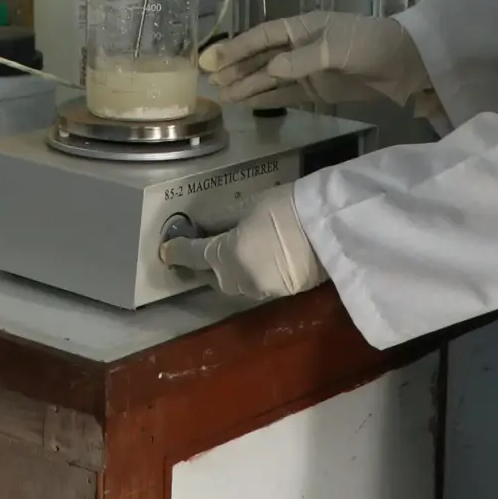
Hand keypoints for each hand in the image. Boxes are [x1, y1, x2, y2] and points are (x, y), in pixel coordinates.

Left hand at [158, 187, 325, 299]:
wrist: (330, 229)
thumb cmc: (286, 208)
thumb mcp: (248, 206)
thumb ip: (223, 220)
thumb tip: (208, 226)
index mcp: (223, 257)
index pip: (193, 256)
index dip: (178, 251)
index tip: (167, 250)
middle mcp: (238, 280)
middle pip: (213, 275)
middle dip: (205, 264)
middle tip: (201, 249)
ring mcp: (261, 290)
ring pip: (235, 282)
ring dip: (229, 270)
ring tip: (233, 252)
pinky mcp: (283, 292)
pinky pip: (256, 283)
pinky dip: (251, 272)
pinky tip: (259, 258)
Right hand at [198, 12, 430, 106]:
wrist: (405, 63)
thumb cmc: (370, 43)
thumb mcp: (336, 48)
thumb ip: (302, 60)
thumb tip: (271, 70)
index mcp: (302, 28)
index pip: (261, 37)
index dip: (235, 47)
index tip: (210, 59)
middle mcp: (299, 47)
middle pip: (260, 58)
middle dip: (235, 68)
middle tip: (209, 81)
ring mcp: (307, 70)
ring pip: (269, 78)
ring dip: (246, 86)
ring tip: (221, 97)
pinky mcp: (317, 90)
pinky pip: (285, 94)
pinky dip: (266, 98)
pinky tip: (247, 103)